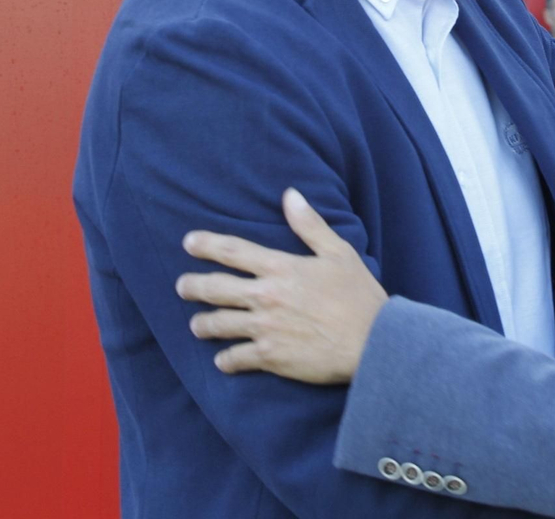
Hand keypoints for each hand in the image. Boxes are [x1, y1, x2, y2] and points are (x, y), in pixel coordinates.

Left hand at [177, 189, 386, 383]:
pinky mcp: (270, 357)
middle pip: (215, 288)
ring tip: (197, 326)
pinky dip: (225, 360)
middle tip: (182, 287)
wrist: (372, 342)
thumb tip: (290, 195)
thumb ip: (310, 225)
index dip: (206, 245)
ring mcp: (265, 328)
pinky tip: (222, 360)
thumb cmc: (359, 295)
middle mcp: (266, 296)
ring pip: (218, 324)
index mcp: (280, 267)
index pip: (232, 251)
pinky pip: (235, 359)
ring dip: (202, 325)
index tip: (189, 242)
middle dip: (192, 287)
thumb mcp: (339, 252)